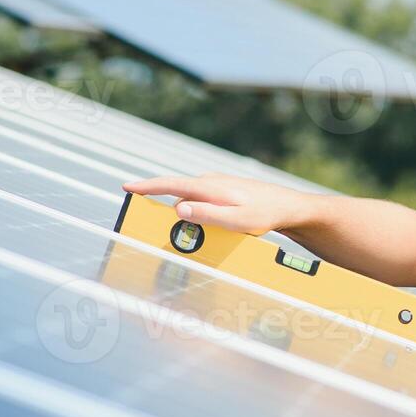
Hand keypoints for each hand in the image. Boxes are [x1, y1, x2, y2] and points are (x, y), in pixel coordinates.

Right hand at [123, 172, 314, 236]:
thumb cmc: (265, 214)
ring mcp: (215, 186)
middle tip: (143, 221)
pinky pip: (200, 202)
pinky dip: (193, 213)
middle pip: (175, 192)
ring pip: (188, 199)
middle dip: (156, 204)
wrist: (289, 207)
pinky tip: (198, 227)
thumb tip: (179, 209)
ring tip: (175, 233)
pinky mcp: (222, 192)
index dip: (146, 187)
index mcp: (209, 187)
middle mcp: (209, 182)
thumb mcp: (237, 220)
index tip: (126, 187)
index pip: (170, 185)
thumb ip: (208, 215)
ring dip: (178, 213)